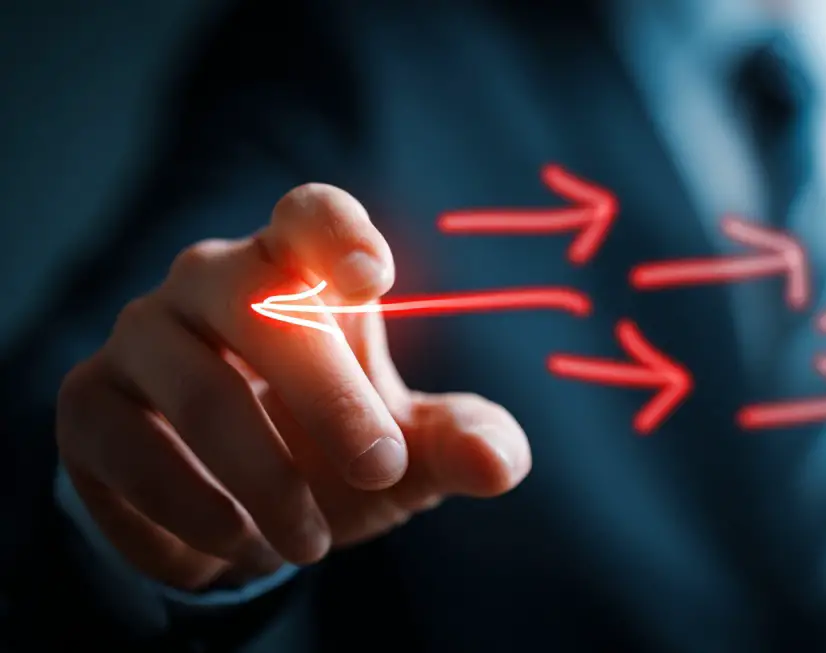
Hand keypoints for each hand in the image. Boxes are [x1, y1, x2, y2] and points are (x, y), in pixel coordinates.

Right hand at [56, 184, 530, 589]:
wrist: (236, 508)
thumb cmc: (335, 449)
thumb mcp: (410, 451)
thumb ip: (462, 444)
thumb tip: (500, 464)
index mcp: (299, 269)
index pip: (310, 214)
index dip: (338, 232)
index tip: (372, 276)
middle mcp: (211, 282)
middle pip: (258, 299)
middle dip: (330, 393)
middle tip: (382, 468)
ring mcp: (142, 338)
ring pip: (200, 389)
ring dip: (269, 480)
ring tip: (310, 542)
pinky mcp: (91, 404)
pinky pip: (136, 453)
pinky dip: (199, 513)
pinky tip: (239, 543)